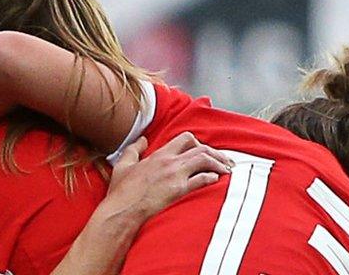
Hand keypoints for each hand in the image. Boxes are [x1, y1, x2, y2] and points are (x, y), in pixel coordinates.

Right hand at [103, 133, 232, 228]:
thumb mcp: (123, 164)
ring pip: (204, 161)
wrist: (122, 209)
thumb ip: (134, 149)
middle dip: (216, 153)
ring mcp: (175, 176)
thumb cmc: (121, 191)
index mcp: (159, 155)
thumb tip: (142, 140)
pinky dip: (211, 177)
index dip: (198, 142)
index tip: (204, 150)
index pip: (185, 138)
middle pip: (200, 148)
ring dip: (218, 164)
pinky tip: (216, 179)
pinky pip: (201, 180)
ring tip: (226, 170)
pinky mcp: (178, 190)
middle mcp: (169, 162)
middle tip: (224, 160)